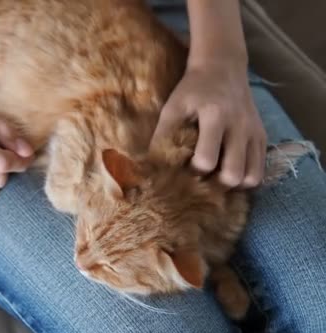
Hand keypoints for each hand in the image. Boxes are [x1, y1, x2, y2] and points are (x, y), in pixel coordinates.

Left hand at [151, 62, 266, 187]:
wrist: (223, 67)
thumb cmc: (192, 89)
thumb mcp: (173, 106)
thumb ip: (162, 134)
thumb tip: (151, 165)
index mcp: (215, 116)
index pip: (207, 160)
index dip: (193, 171)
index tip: (184, 168)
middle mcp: (240, 126)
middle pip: (233, 174)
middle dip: (215, 184)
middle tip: (202, 178)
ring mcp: (254, 132)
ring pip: (252, 176)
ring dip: (233, 184)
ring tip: (217, 178)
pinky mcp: (262, 135)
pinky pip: (260, 169)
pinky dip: (246, 177)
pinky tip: (230, 171)